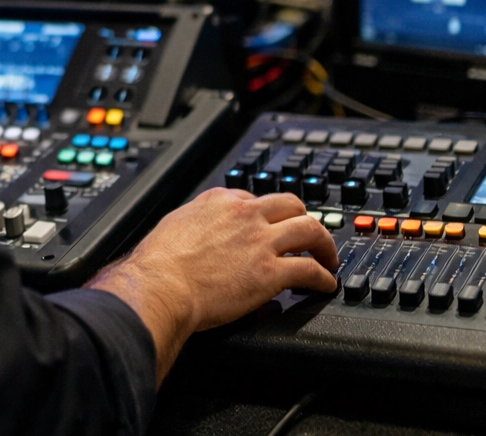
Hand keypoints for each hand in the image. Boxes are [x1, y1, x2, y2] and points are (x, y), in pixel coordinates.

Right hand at [87, 188, 337, 380]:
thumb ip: (196, 223)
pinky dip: (323, 277)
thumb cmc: (158, 264)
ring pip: (310, 229)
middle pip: (291, 205)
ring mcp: (261, 242)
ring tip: (327, 257)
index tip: (271, 226)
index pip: (256, 198)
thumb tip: (201, 233)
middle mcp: (244, 215)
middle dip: (304, 218)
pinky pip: (310, 270)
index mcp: (219, 201)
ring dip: (324, 244)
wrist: (160, 286)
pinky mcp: (271, 273)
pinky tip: (325, 285)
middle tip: (310, 235)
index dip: (268, 215)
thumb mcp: (175, 225)